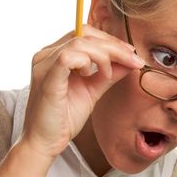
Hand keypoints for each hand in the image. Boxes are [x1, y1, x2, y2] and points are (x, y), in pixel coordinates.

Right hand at [20, 25, 144, 159]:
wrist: (45, 143)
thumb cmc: (64, 119)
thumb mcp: (93, 91)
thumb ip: (109, 75)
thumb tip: (131, 62)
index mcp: (55, 55)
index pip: (85, 34)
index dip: (110, 40)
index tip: (131, 55)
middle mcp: (46, 55)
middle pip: (84, 34)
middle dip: (113, 45)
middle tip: (133, 59)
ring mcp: (44, 65)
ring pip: (80, 42)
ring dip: (104, 55)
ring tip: (110, 74)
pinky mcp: (46, 79)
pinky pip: (68, 57)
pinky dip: (89, 62)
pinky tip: (94, 76)